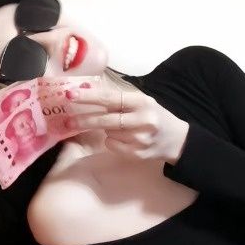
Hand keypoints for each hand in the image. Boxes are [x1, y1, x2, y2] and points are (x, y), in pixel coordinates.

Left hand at [64, 83, 189, 164]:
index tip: (71, 95)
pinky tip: (123, 137)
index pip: (110, 98)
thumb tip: (86, 89)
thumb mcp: (141, 101)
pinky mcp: (137, 154)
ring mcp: (140, 139)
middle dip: (84, 119)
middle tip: (67, 120)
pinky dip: (111, 141)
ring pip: (108, 133)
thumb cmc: (154, 115)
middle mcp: (142, 120)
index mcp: (142, 102)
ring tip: (117, 126)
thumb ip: (117, 96)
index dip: (88, 97)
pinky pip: (112, 145)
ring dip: (104, 129)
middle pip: (105, 119)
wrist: (177, 140)